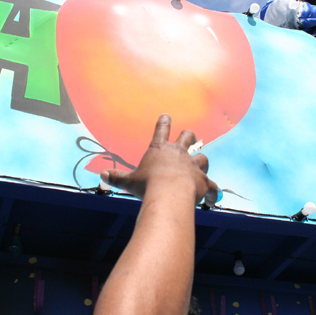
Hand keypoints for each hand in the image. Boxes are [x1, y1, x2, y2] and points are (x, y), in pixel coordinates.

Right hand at [101, 114, 218, 206]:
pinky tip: (213, 199)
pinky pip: (212, 186)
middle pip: (188, 137)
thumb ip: (117, 177)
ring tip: (201, 167)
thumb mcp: (129, 181)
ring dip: (202, 162)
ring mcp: (193, 166)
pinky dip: (213, 192)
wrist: (169, 194)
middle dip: (189, 136)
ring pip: (203, 158)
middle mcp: (179, 153)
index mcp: (160, 149)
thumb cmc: (148, 185)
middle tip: (190, 137)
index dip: (164, 122)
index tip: (167, 115)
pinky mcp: (203, 181)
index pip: (161, 129)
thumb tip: (102, 175)